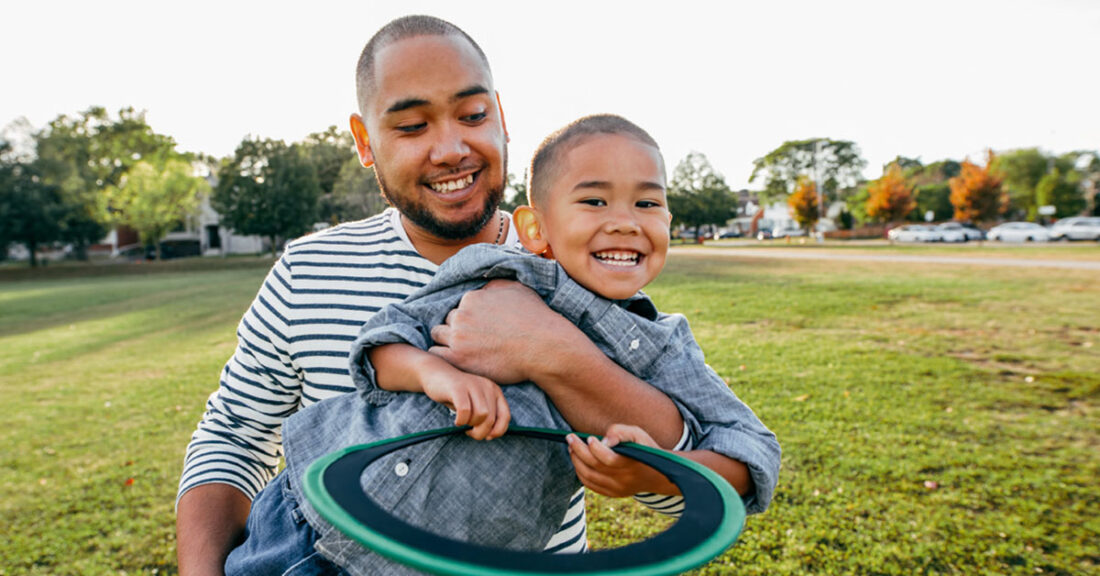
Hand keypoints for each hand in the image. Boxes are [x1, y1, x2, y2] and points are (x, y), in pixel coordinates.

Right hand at [421, 369, 509, 440]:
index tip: (487, 437)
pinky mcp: (458, 388)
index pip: (506, 415)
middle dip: (481, 432)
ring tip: (463, 424)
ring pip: (481, 415)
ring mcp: (473, 385)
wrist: (435, 374)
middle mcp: (487, 386)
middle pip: (491, 418)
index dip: (498, 430)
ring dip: (471, 425)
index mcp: (494, 391)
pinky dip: (461, 420)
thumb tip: (490, 435)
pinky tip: (457, 421)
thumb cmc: (457, 395)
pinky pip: (465, 410)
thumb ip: (486, 417)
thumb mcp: (475, 404)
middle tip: (470, 432)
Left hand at [429, 279, 576, 384]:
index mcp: (471, 298)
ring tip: (463, 351)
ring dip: (447, 342)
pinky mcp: (458, 358)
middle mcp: (461, 315)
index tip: (479, 328)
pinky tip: (457, 360)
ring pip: (438, 336)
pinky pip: (436, 355)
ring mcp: (457, 337)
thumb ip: (494, 287)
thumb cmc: (535, 319)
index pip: (459, 307)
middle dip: (457, 329)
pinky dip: (444, 357)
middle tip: (472, 341)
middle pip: (447, 321)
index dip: (469, 318)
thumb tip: (482, 289)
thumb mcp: (517, 289)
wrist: (544, 347)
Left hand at [566, 424, 676, 496]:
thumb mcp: (638, 435)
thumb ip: (621, 432)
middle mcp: (624, 480)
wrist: (657, 474)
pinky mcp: (613, 493)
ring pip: (589, 477)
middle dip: (579, 451)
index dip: (595, 449)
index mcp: (632, 465)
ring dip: (576, 461)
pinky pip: (591, 485)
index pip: (608, 459)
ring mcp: (617, 489)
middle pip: (595, 467)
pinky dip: (581, 473)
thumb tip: (604, 439)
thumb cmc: (645, 449)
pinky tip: (577, 461)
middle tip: (570, 438)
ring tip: (571, 448)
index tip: (589, 438)